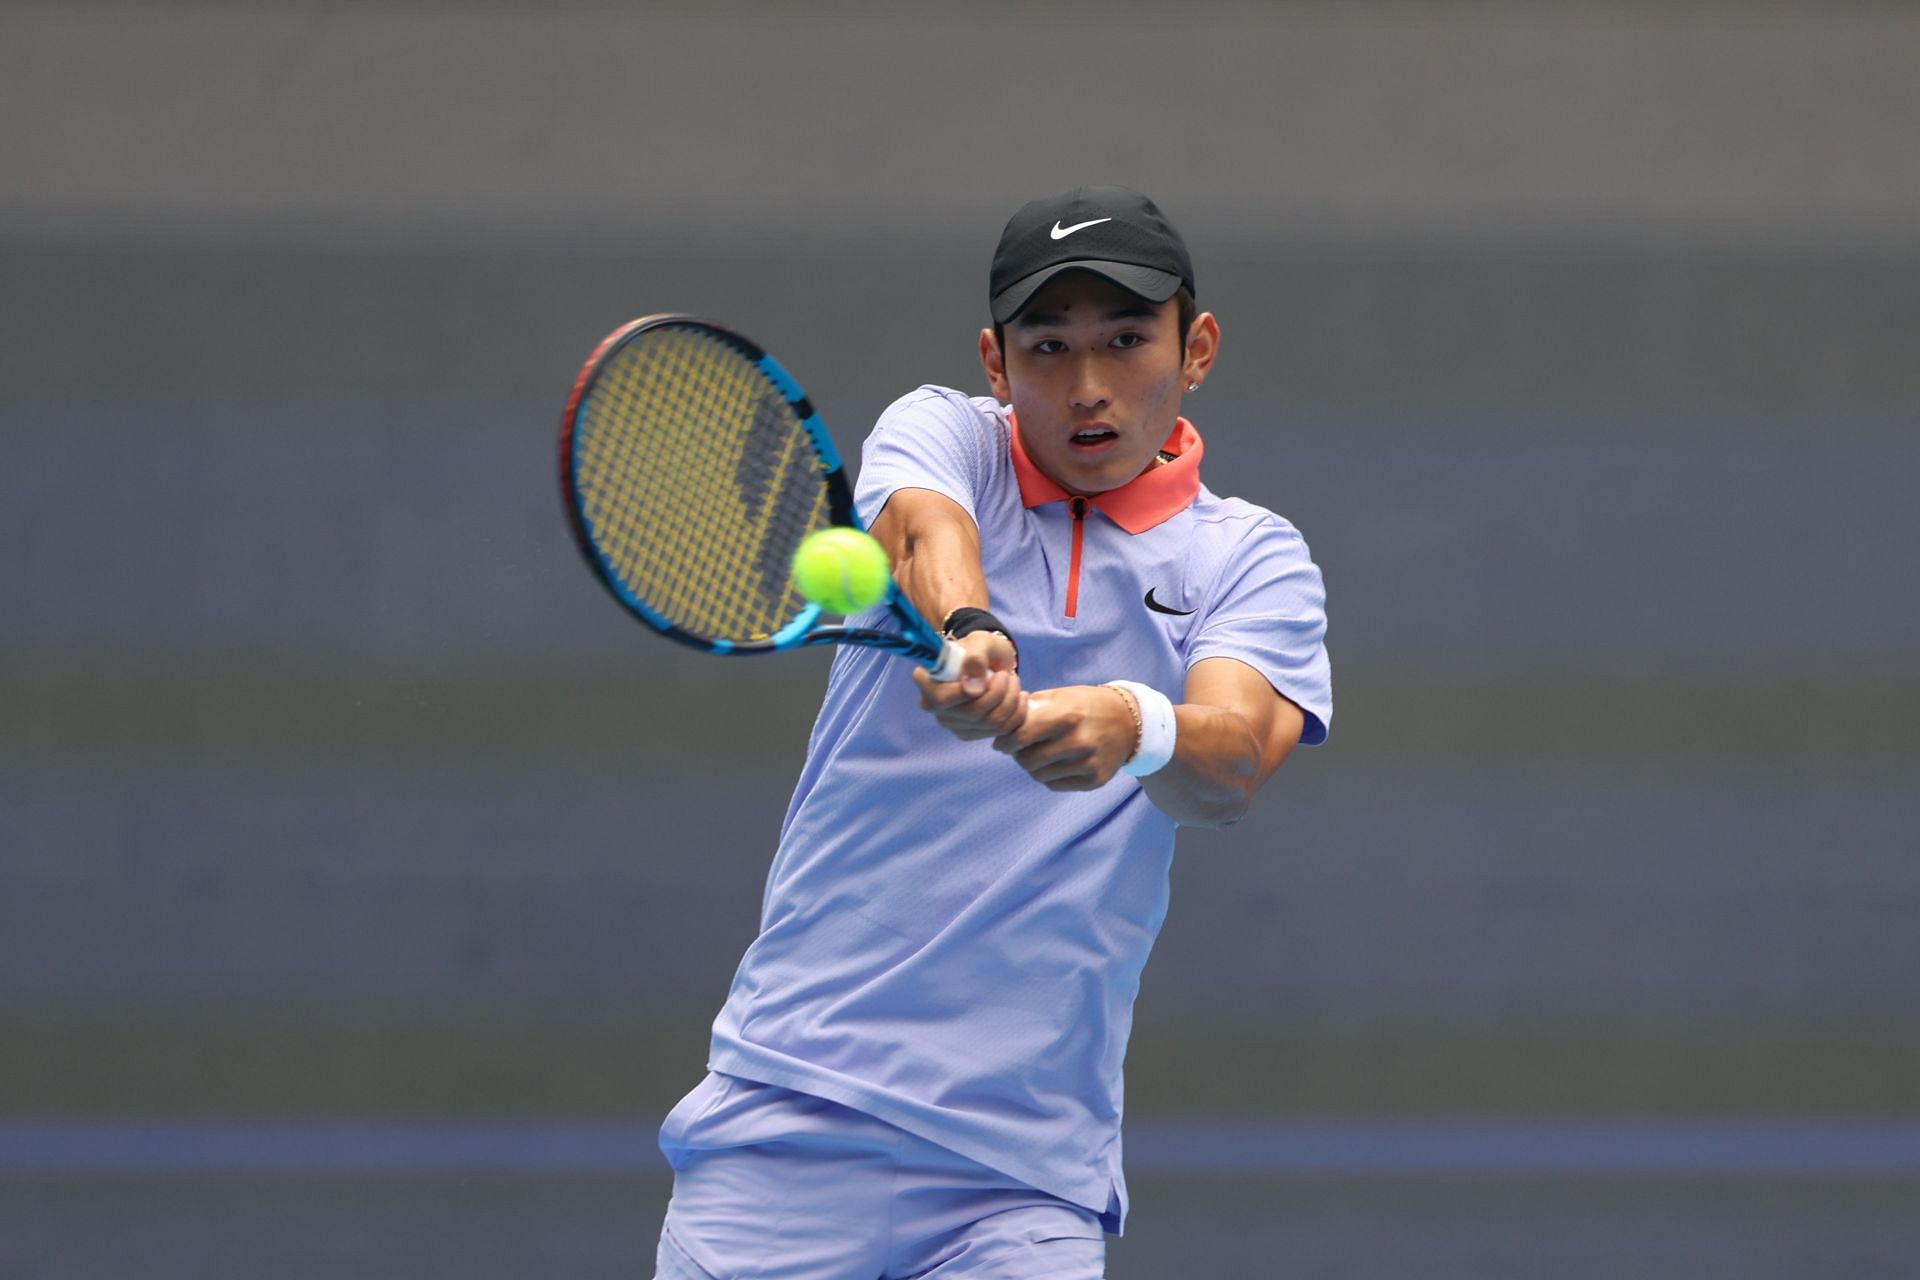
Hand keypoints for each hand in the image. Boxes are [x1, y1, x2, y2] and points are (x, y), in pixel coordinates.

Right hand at [912, 630, 1025, 740]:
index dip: (968, 691)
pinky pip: (1001, 730)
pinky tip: (1017, 697)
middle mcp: (935, 707)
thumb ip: (976, 658)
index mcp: (928, 683)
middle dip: (999, 693)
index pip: (943, 699)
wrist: (990, 662)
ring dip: (1011, 700)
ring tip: (1013, 682)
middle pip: (972, 713)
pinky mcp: (970, 733)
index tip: (992, 673)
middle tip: (1007, 675)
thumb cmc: (980, 649)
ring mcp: (952, 723)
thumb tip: (972, 688)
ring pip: (990, 723)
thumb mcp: (981, 642)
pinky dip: (1017, 713)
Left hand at [992, 685, 1135, 790]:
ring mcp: (1088, 764)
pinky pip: (1054, 784)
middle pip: (1026, 760)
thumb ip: (1029, 708)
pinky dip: (1049, 775)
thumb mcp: (1059, 696)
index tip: (1002, 742)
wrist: (1130, 721)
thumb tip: (998, 722)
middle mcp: (1079, 742)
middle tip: (1022, 747)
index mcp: (1067, 716)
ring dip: (1033, 766)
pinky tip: (1057, 762)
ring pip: (1038, 775)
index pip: (1020, 737)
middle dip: (1018, 754)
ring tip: (1041, 752)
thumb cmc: (1085, 705)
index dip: (1005, 741)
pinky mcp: (1095, 780)